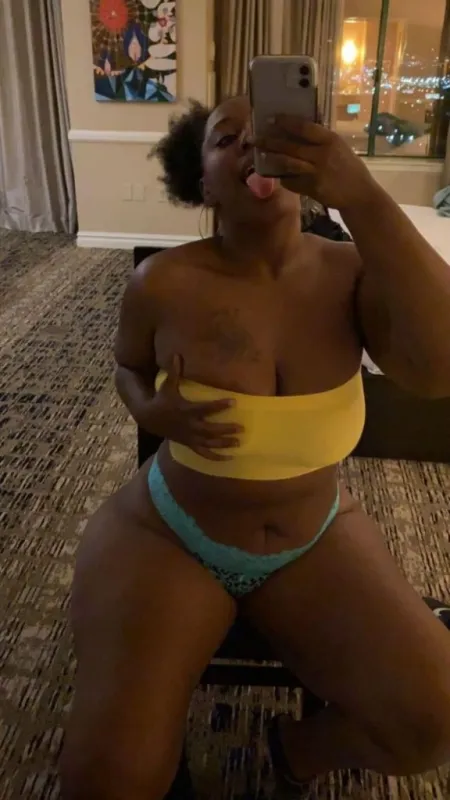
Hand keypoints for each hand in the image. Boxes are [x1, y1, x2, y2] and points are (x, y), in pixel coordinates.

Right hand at [149, 355, 242, 460]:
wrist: (149, 418)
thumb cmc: (161, 399)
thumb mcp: (167, 385)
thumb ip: (174, 371)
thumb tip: (177, 354)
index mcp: (186, 410)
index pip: (205, 408)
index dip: (219, 405)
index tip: (234, 402)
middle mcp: (189, 425)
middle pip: (210, 429)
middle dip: (225, 429)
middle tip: (241, 427)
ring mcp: (189, 437)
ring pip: (208, 443)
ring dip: (223, 443)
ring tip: (239, 442)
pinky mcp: (189, 444)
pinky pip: (203, 453)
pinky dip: (215, 457)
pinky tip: (229, 458)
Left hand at [254, 116, 376, 210]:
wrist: (359, 194)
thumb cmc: (349, 167)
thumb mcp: (339, 147)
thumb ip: (321, 140)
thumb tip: (299, 130)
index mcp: (330, 140)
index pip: (304, 127)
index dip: (286, 122)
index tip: (272, 118)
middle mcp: (322, 155)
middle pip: (291, 146)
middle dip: (271, 141)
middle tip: (256, 138)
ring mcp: (316, 172)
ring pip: (288, 163)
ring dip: (273, 157)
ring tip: (261, 153)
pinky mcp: (312, 188)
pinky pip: (292, 181)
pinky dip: (283, 177)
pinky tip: (276, 174)